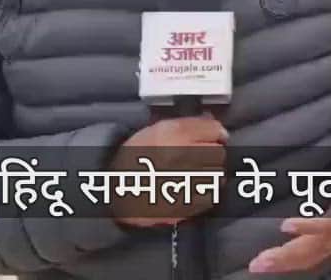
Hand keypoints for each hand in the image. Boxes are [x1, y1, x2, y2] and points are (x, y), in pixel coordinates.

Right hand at [108, 114, 227, 227]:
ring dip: (211, 174)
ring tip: (196, 174)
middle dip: (213, 154)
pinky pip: (208, 197)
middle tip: (202, 157)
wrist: (112, 188)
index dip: (215, 133)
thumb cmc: (135, 157)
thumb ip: (188, 125)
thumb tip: (215, 125)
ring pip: (216, 176)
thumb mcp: (157, 129)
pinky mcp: (182, 205)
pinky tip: (192, 189)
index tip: (214, 137)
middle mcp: (178, 156)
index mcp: (172, 134)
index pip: (214, 130)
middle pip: (218, 153)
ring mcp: (181, 182)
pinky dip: (205, 194)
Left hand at [249, 123, 330, 274]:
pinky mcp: (329, 244)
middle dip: (288, 255)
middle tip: (259, 261)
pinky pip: (308, 257)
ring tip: (257, 266)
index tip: (284, 226)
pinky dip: (288, 262)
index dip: (310, 226)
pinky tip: (267, 264)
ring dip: (283, 262)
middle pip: (316, 247)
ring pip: (309, 256)